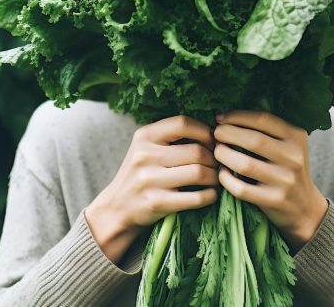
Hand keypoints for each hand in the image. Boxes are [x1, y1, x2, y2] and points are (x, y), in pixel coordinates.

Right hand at [86, 115, 218, 263]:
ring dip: (215, 177)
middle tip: (217, 165)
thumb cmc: (140, 175)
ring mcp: (149, 180)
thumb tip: (213, 132)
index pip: (183, 123)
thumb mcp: (146, 148)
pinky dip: (210, 195)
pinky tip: (210, 194)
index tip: (211, 142)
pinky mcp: (156, 203)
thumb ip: (171, 137)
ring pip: (199, 172)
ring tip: (215, 179)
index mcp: (144, 136)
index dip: (204, 131)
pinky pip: (196, 197)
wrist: (116, 209)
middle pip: (197, 151)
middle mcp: (145, 155)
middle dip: (214, 159)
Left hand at [213, 111, 327, 248]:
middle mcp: (294, 157)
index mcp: (296, 137)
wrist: (305, 208)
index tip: (219, 118)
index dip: (237, 116)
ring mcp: (285, 181)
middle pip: (253, 140)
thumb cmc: (288, 170)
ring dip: (223, 155)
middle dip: (227, 134)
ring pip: (245, 164)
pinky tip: (222, 173)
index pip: (263, 119)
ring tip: (216, 151)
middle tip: (215, 134)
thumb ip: (268, 128)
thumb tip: (234, 111)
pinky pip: (241, 188)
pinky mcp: (274, 200)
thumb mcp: (288, 145)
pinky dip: (226, 179)